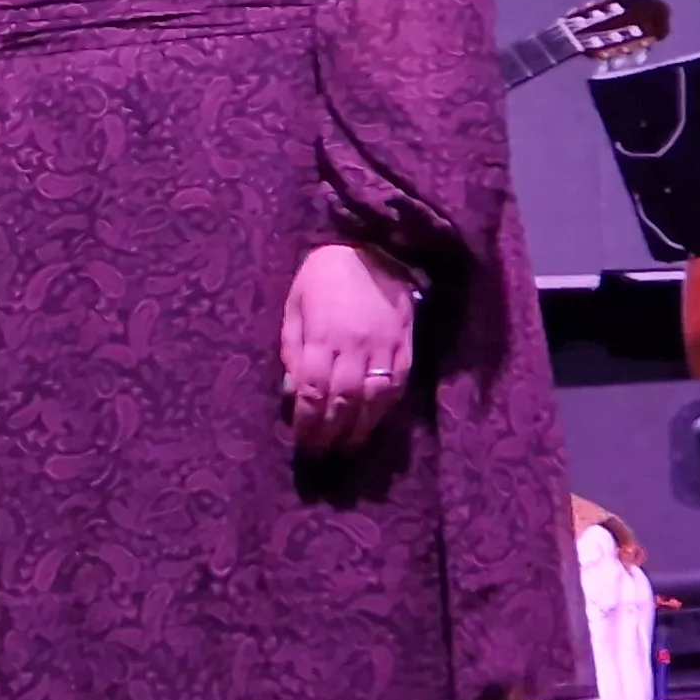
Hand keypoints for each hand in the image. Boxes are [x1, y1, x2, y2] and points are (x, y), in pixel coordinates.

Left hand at [279, 243, 417, 456]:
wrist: (371, 248)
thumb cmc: (323, 276)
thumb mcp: (295, 305)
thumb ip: (293, 347)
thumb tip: (292, 390)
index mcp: (323, 334)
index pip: (314, 389)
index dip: (308, 420)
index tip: (302, 440)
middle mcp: (355, 345)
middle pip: (343, 400)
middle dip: (330, 431)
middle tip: (320, 452)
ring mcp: (385, 346)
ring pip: (374, 398)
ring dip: (359, 428)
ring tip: (346, 446)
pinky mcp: (406, 345)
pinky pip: (398, 384)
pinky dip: (385, 408)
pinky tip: (374, 423)